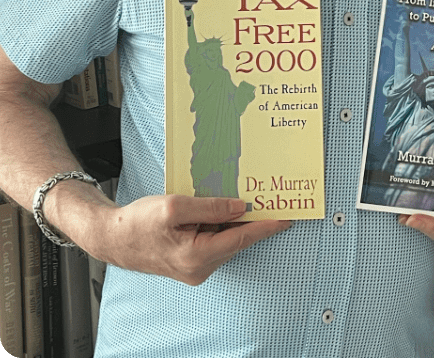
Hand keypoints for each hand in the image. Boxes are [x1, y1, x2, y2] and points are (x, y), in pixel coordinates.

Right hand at [86, 195, 290, 285]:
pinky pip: (215, 242)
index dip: (265, 226)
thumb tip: (239, 207)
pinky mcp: (190, 262)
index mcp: (197, 256)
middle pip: (235, 239)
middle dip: (253, 221)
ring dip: (236, 222)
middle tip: (272, 200)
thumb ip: (210, 207)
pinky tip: (225, 210)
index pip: (241, 237)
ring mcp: (195, 268)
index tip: (285, 217)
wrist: (113, 237)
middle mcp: (199, 268)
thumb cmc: (139, 222)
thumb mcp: (175, 206)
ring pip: (226, 241)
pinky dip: (222, 227)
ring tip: (250, 199)